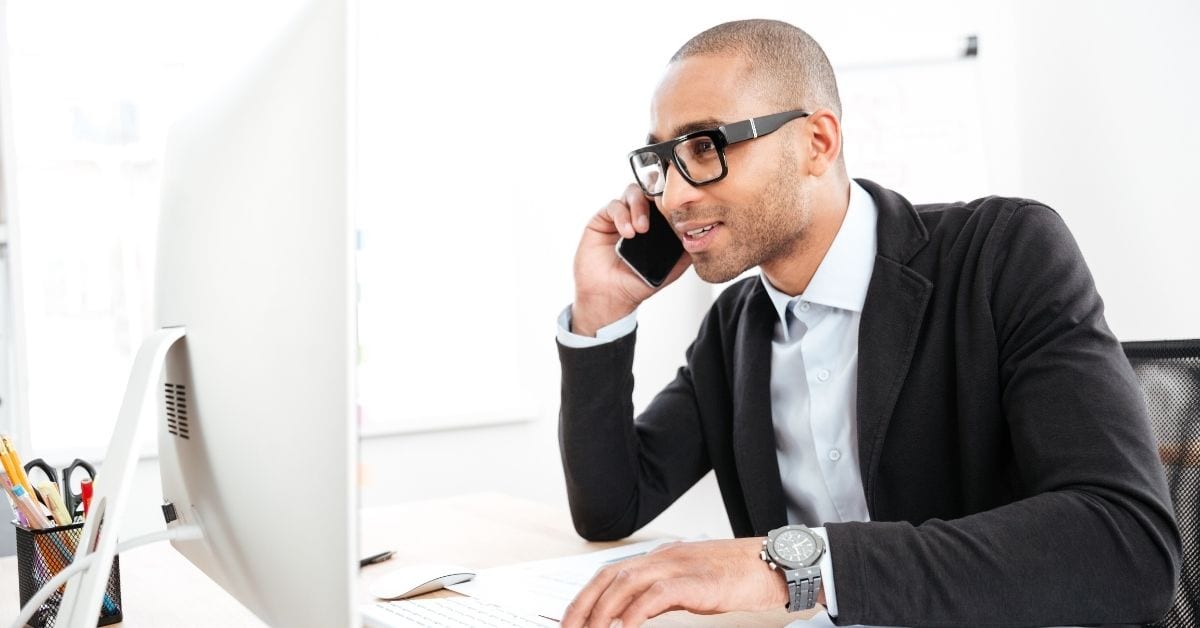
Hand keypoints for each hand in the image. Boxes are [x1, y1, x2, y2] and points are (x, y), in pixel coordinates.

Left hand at [561, 538, 785, 627]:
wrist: (775, 565)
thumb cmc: (737, 576)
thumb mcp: (690, 583)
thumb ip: (661, 593)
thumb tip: (632, 615)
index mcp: (660, 557)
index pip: (610, 573)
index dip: (585, 596)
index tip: (571, 621)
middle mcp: (663, 556)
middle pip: (610, 576)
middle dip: (584, 605)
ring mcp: (679, 566)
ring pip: (626, 583)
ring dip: (603, 611)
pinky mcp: (696, 581)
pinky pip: (657, 593)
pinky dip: (636, 611)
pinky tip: (626, 627)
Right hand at [572, 184, 690, 336]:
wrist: (611, 296)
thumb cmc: (637, 283)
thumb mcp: (670, 269)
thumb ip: (686, 252)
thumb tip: (705, 236)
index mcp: (657, 223)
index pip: (666, 199)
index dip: (673, 198)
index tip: (680, 207)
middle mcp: (639, 214)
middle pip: (650, 187)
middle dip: (657, 195)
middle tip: (662, 208)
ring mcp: (621, 215)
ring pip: (633, 192)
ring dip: (639, 207)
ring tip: (642, 229)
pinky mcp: (603, 219)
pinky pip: (614, 206)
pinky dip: (622, 215)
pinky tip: (628, 232)